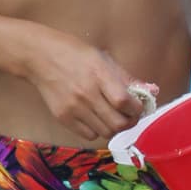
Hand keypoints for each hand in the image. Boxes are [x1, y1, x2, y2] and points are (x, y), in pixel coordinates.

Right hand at [24, 27, 149, 143]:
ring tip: (114, 117)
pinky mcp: (63, 117)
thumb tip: (151, 92)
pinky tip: (97, 119)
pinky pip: (88, 135)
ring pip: (105, 133)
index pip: (124, 102)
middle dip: (130, 122)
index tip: (138, 106)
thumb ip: (127, 78)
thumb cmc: (74, 54)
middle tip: (129, 116)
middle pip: (117, 123)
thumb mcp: (103, 58)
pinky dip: (97, 131)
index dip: (137, 108)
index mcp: (98, 75)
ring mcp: (73, 108)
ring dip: (114, 128)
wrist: (39, 57)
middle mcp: (85, 94)